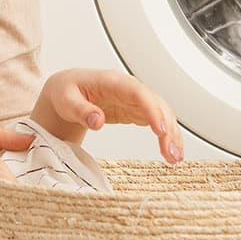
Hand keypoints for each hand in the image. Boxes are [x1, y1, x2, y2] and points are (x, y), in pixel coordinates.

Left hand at [36, 67, 183, 160]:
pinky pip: (157, 121)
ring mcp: (135, 99)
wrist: (66, 91)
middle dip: (168, 128)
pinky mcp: (136, 110)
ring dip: (172, 134)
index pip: (138, 93)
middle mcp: (128, 88)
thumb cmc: (65, 92)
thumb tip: (97, 121)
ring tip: (175, 158)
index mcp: (111, 81)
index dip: (152, 110)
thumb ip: (81, 110)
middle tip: (172, 153)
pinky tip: (171, 151)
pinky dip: (166, 136)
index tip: (161, 130)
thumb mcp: (66, 101)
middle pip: (156, 104)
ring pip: (161, 113)